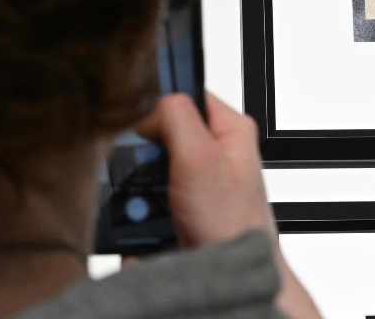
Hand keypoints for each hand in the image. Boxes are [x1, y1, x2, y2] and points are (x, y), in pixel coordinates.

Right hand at [135, 93, 320, 317]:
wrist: (230, 280)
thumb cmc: (233, 227)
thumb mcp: (201, 159)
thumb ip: (176, 117)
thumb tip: (151, 104)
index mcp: (230, 128)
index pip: (184, 93)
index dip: (160, 109)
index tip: (147, 130)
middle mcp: (214, 151)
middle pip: (160, 133)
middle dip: (147, 157)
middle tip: (155, 178)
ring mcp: (196, 180)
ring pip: (148, 167)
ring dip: (141, 188)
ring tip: (154, 207)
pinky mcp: (180, 206)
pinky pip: (146, 196)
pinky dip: (141, 209)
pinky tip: (150, 222)